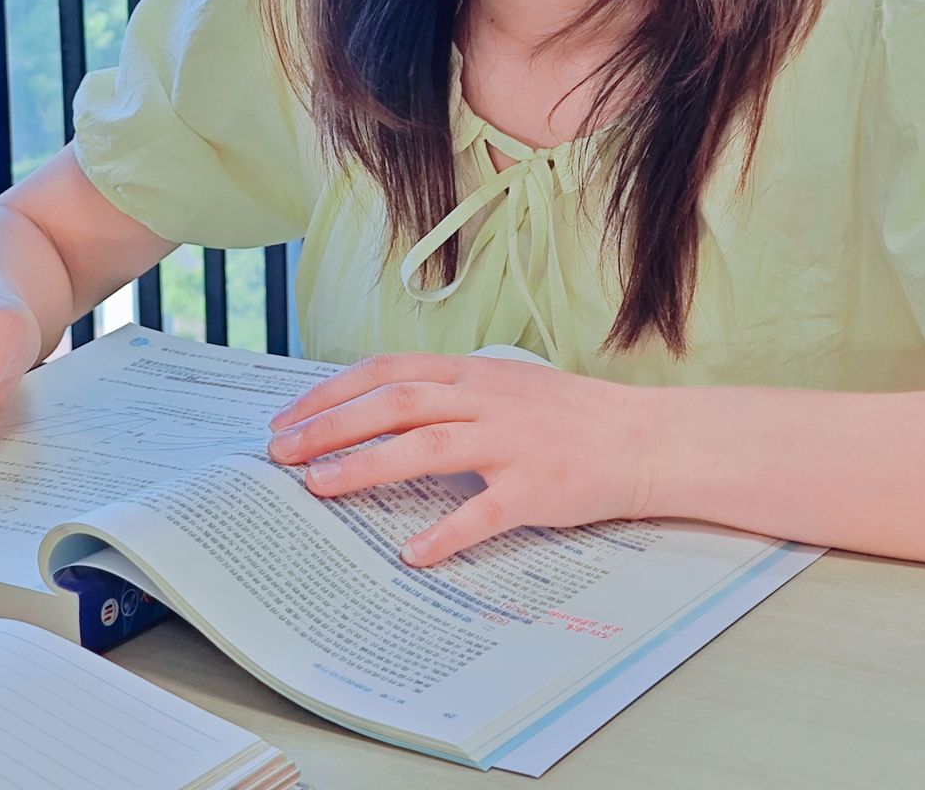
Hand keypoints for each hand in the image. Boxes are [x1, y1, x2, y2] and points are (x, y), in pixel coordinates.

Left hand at [265, 353, 661, 566]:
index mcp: (473, 374)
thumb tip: (383, 412)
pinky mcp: (536, 488)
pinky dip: (445, 534)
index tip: (288, 417)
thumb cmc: (571, 417)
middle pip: (393, 403)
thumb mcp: (505, 386)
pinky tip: (411, 554)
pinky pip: (483, 512)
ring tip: (319, 487)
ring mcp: (511, 443)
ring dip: (366, 466)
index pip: (387, 371)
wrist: (644, 438)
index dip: (331, 392)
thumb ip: (451, 394)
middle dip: (329, 427)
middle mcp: (485, 400)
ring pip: (426, 446)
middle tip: (280, 453)